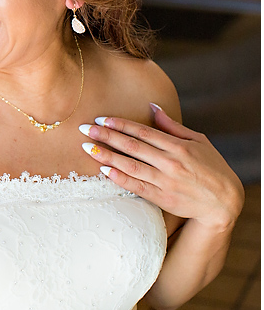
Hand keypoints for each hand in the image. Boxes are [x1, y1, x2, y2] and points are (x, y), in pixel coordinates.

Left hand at [81, 103, 244, 231]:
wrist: (224, 202)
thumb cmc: (211, 167)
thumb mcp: (198, 141)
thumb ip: (172, 126)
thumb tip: (152, 107)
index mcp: (179, 146)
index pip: (143, 132)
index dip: (120, 125)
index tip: (101, 119)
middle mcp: (171, 162)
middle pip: (133, 146)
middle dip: (106, 136)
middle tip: (84, 129)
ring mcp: (166, 181)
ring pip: (131, 166)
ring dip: (107, 156)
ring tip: (86, 149)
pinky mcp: (163, 198)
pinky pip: (137, 186)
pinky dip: (120, 178)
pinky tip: (104, 170)